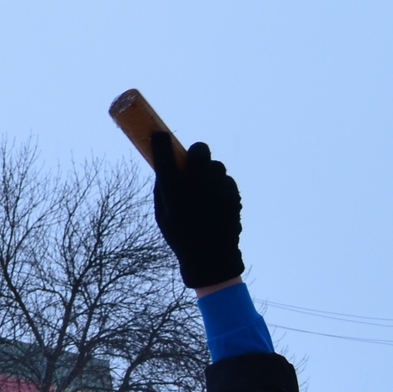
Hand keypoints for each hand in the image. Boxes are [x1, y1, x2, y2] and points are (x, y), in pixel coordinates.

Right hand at [148, 132, 244, 289]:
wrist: (212, 257)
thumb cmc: (181, 235)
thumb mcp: (162, 215)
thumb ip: (163, 189)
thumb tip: (166, 164)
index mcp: (175, 195)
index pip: (166, 160)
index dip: (162, 144)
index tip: (159, 134)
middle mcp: (197, 188)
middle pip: (200, 151)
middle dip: (196, 151)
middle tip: (193, 157)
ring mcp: (218, 190)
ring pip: (216, 165)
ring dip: (209, 171)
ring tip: (204, 189)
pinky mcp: (233, 194)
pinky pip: (225, 180)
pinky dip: (219, 186)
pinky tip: (215, 202)